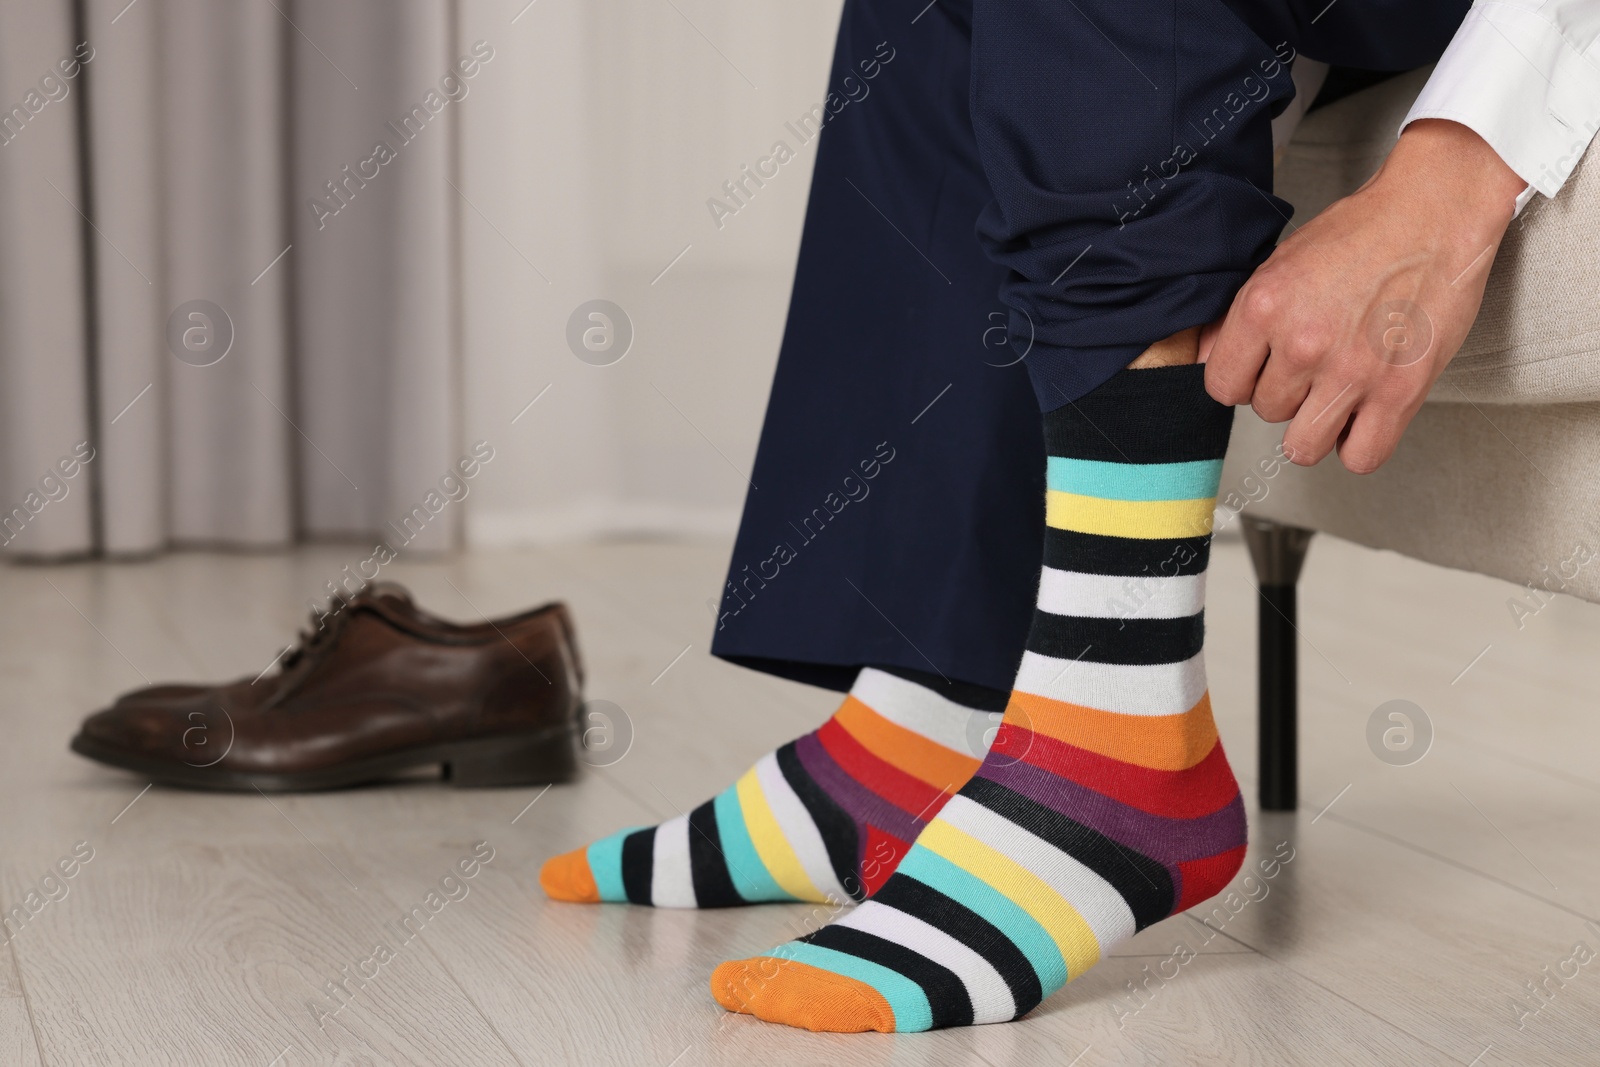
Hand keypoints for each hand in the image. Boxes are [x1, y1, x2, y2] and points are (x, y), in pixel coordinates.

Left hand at [1201, 119, 1526, 472]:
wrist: (1435, 211)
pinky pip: (1360, 457)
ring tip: (1335, 395)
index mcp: (1264, 307)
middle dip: (1287, 393)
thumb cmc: (1363, 231)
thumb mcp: (1281, 262)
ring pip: (1302, 445)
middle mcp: (1301, 344)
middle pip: (1266, 411)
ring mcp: (1350, 372)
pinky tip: (1364, 416)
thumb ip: (1240, 318)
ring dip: (1316, 425)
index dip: (1242, 380)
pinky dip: (1359, 445)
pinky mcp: (1400, 391)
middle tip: (1315, 366)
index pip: (1222, 386)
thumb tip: (1206, 359)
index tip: (1263, 370)